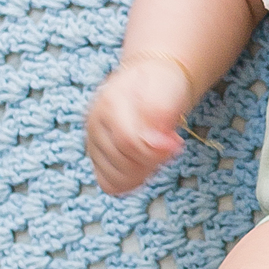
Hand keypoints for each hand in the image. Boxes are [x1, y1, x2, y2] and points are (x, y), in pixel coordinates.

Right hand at [85, 56, 192, 193]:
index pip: (127, 142)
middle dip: (154, 159)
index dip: (155, 150)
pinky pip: (110, 184)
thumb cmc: (162, 86)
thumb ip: (160, 111)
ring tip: (157, 152)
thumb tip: (154, 142)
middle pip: (124, 164)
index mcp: (109, 104)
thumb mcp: (167, 88)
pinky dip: (132, 180)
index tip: (176, 143)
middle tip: (169, 142)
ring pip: (116, 179)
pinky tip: (146, 163)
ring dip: (144, 171)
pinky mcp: (97, 159)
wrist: (153, 83)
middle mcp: (94, 125)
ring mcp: (93, 144)